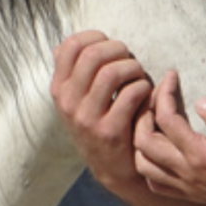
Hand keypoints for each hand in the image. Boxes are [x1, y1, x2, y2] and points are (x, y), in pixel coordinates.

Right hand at [50, 31, 152, 199]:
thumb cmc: (101, 122)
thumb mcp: (78, 99)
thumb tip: (71, 43)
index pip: (70, 46)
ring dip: (133, 68)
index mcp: (59, 89)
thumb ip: (75, 72)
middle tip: (130, 60)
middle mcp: (68, 102)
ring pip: (112, 72)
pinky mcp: (109, 131)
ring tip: (139, 77)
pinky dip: (144, 88)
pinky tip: (146, 95)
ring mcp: (86, 118)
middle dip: (119, 50)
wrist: (112, 168)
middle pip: (92, 55)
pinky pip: (131, 94)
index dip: (96, 37)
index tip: (111, 46)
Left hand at [135, 70, 205, 205]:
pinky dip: (148, 165)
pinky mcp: (188, 194)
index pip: (166, 119)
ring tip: (152, 121)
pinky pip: (154, 183)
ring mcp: (184, 185)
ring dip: (140, 140)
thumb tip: (199, 101)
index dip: (163, 93)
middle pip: (143, 141)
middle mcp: (186, 172)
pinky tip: (160, 151)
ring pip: (142, 164)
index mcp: (199, 155)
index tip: (171, 76)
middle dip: (143, 113)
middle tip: (155, 96)